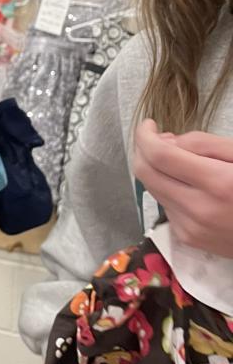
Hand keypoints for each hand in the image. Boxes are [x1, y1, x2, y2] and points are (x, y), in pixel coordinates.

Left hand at [134, 119, 232, 255]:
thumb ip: (204, 144)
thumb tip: (167, 142)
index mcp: (219, 182)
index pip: (160, 156)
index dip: (145, 136)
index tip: (148, 125)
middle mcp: (199, 209)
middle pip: (146, 174)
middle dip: (144, 151)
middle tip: (160, 140)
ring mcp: (191, 228)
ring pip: (153, 190)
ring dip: (157, 171)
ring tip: (181, 163)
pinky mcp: (188, 239)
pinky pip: (166, 206)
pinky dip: (169, 190)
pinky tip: (190, 187)